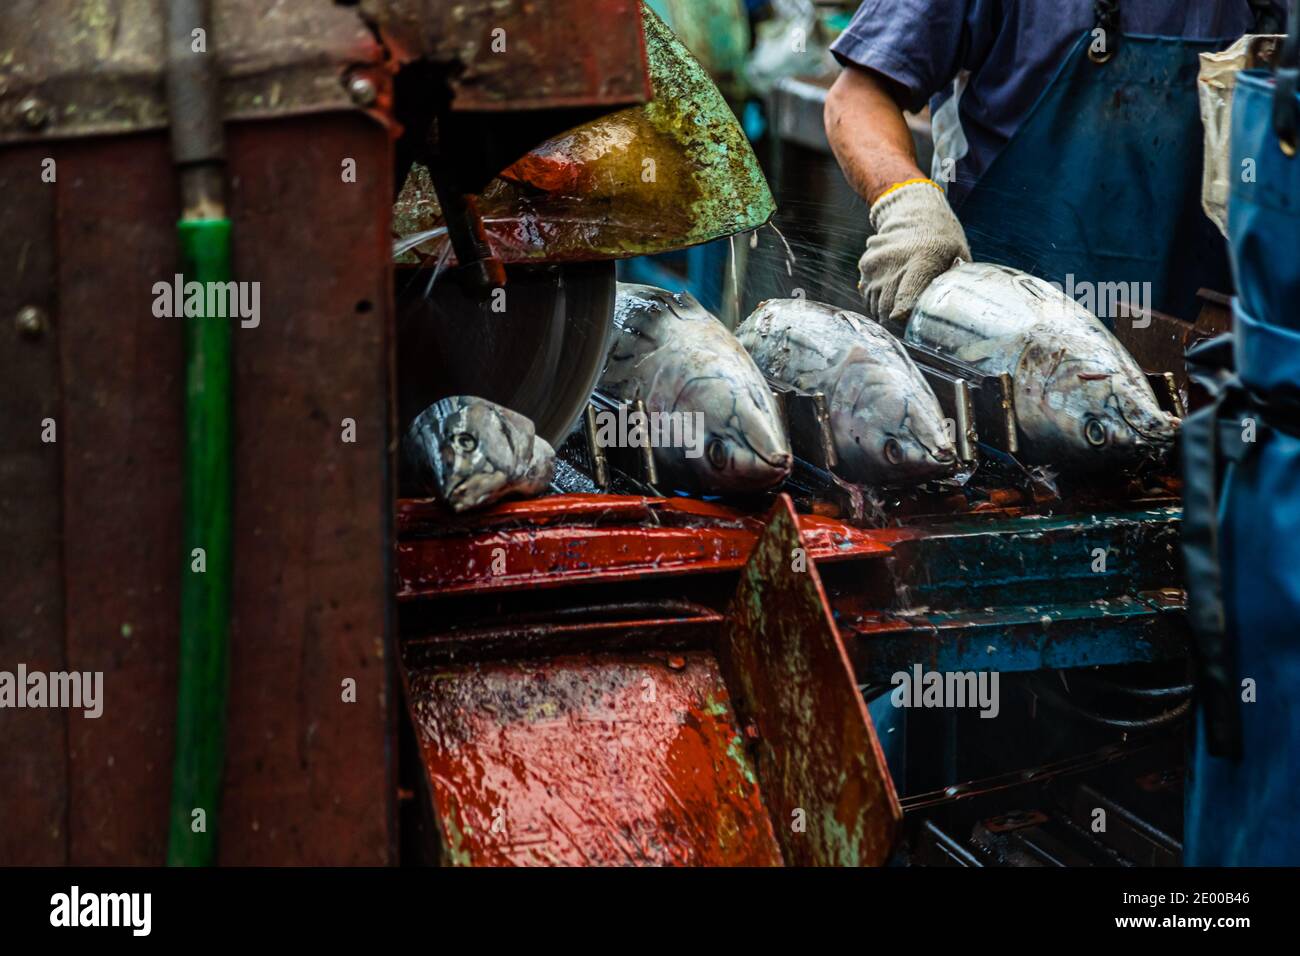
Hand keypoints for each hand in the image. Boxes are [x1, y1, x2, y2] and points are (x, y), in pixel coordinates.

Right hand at [859, 179, 970, 331]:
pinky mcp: (865, 264)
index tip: (913, 325)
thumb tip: (958, 314)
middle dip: (896, 322)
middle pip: (886, 311)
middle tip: (908, 322)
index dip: (906, 323)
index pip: (903, 305)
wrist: (915, 210)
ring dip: (885, 310)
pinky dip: (876, 297)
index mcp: (922, 262)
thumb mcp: (958, 257)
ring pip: (874, 305)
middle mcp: (894, 263)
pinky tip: (891, 290)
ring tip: (900, 303)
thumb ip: (955, 285)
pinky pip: (867, 293)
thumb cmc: (942, 238)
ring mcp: (876, 263)